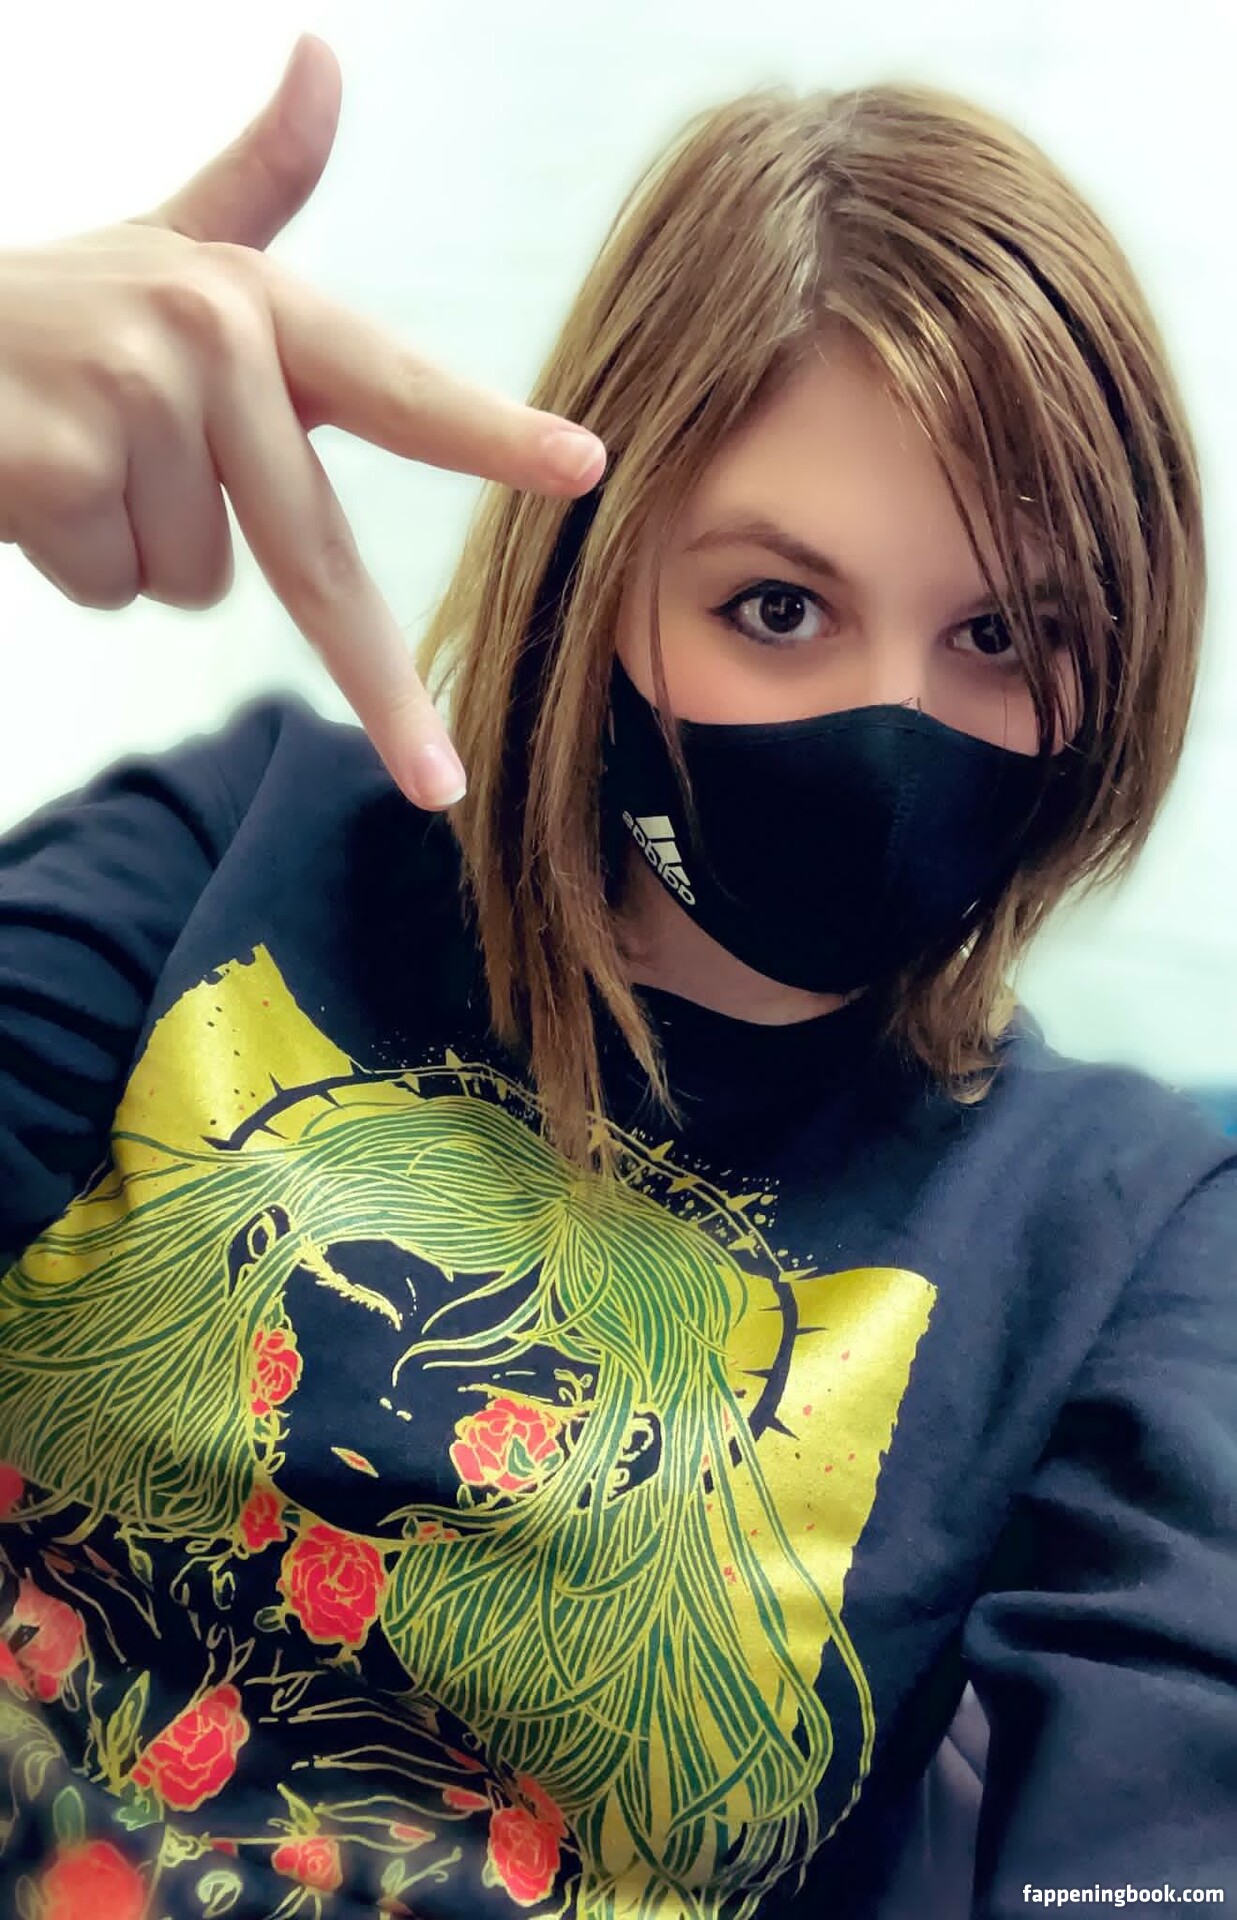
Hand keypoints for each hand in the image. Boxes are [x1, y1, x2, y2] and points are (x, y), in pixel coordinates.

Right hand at [0, 33, 605, 806]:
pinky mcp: (57, 467)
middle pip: (318, 558)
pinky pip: (115, 584)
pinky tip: (32, 480)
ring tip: (77, 455)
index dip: (491, 435)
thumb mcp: (156, 248)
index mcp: (253, 305)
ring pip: (195, 579)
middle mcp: (208, 341)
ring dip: (134, 546)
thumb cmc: (46, 313)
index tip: (585, 469)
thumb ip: (255, 186)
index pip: (395, 385)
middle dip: (378, 686)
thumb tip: (324, 56)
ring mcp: (131, 401)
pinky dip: (73, 560)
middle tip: (437, 781)